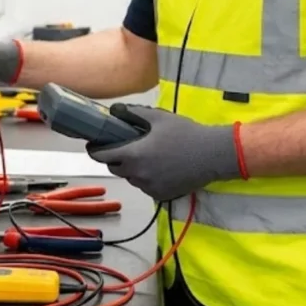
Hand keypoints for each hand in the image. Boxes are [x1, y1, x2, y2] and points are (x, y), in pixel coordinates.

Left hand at [86, 104, 241, 201]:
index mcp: (134, 155)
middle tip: (122, 147)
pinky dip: (145, 178)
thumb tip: (115, 110)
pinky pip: (144, 187)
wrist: (212, 155)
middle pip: (115, 168)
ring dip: (131, 169)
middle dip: (114, 158)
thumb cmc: (186, 133)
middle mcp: (138, 174)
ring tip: (145, 156)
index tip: (93, 145)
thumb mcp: (159, 118)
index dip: (95, 151)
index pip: (102, 157)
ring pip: (130, 178)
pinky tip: (158, 167)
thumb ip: (133, 114)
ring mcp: (149, 187)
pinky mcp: (160, 195)